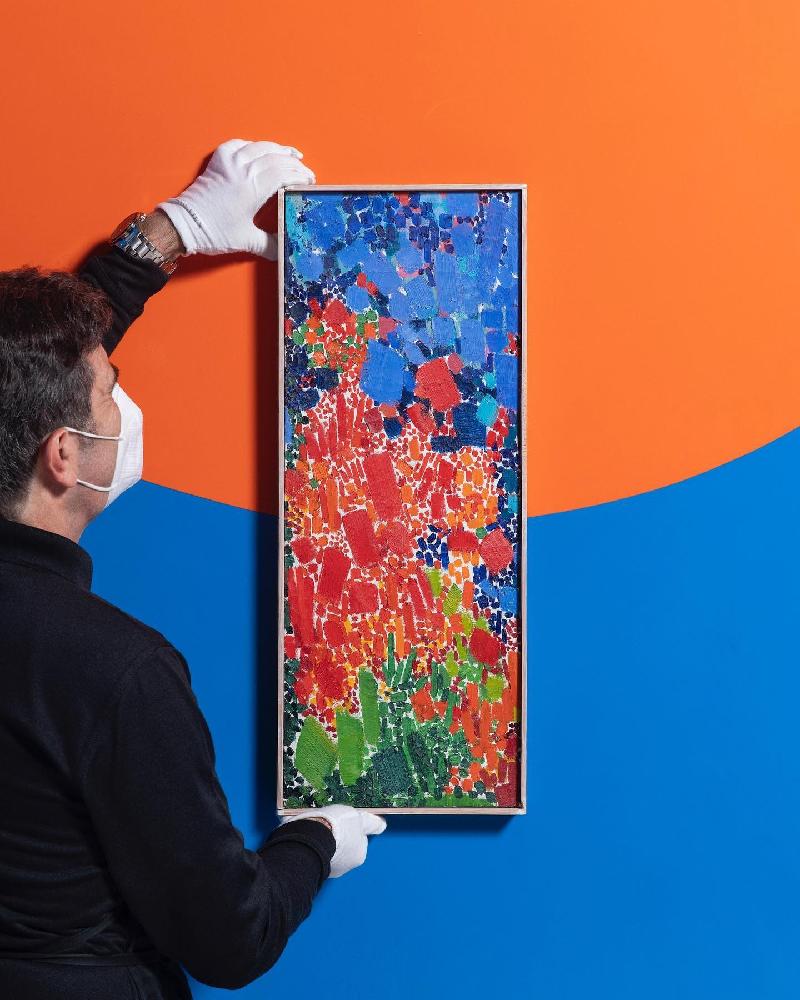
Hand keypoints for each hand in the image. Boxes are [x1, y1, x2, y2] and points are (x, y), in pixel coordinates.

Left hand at [157, 138, 314, 259]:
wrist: (184, 224)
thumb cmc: (214, 232)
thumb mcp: (246, 241)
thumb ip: (269, 245)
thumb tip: (284, 250)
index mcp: (253, 188)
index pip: (284, 172)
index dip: (300, 175)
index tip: (309, 181)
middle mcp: (243, 170)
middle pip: (276, 157)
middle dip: (294, 162)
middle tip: (304, 170)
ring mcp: (229, 162)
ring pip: (259, 146)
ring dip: (277, 148)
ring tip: (290, 153)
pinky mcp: (218, 161)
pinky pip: (238, 144)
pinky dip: (252, 145)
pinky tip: (258, 149)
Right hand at [280, 804, 386, 877]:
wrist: (312, 838)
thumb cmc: (336, 827)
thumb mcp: (358, 818)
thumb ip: (370, 823)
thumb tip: (381, 825)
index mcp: (359, 855)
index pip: (360, 840)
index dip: (355, 829)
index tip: (348, 824)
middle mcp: (346, 866)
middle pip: (346, 847)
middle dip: (342, 837)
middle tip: (333, 825)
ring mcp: (329, 868)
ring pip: (332, 852)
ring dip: (328, 843)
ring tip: (320, 830)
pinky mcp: (314, 868)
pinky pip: (317, 855)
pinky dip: (315, 848)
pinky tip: (311, 838)